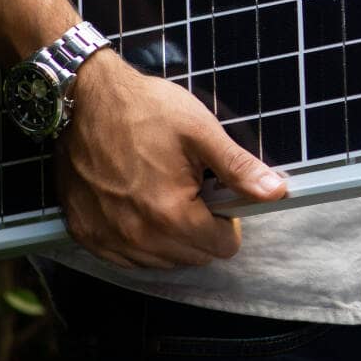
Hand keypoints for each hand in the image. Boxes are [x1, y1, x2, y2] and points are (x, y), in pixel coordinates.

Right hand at [57, 49, 288, 268]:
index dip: (228, 221)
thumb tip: (276, 192)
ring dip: (171, 238)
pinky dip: (140, 241)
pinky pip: (126, 257)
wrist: (86, 99)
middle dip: (202, 230)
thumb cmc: (145, 110)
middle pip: (193, 258)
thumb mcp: (201, 132)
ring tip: (164, 195)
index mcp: (169, 214)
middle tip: (192, 191)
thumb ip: (239, 169)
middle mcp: (135, 237)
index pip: (222, 247)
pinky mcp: (84, 234)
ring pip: (160, 261)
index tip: (217, 196)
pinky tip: (139, 208)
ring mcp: (105, 239)